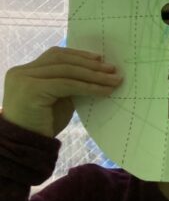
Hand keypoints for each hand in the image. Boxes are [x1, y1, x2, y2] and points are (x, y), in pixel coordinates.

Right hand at [2, 47, 121, 137]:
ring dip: (94, 75)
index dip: (79, 55)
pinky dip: (88, 87)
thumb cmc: (43, 124)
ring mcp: (25, 79)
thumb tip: (96, 72)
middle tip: (113, 69)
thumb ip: (69, 83)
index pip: (55, 55)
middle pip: (62, 60)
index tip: (100, 58)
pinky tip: (104, 91)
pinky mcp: (32, 89)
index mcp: (26, 71)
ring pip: (67, 71)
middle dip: (90, 64)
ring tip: (114, 80)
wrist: (27, 145)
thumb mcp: (58, 98)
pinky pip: (68, 84)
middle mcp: (21, 72)